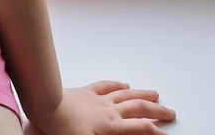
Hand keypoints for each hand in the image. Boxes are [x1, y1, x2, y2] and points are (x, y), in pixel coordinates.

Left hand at [24, 81, 176, 134]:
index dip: (156, 132)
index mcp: (110, 126)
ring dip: (142, 95)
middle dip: (157, 111)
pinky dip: (117, 85)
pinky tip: (123, 84)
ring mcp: (97, 99)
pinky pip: (105, 86)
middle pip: (138, 109)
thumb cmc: (61, 129)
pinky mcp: (84, 91)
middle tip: (171, 112)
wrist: (44, 105)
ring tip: (155, 94)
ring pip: (125, 95)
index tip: (167, 134)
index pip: (140, 129)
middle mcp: (108, 110)